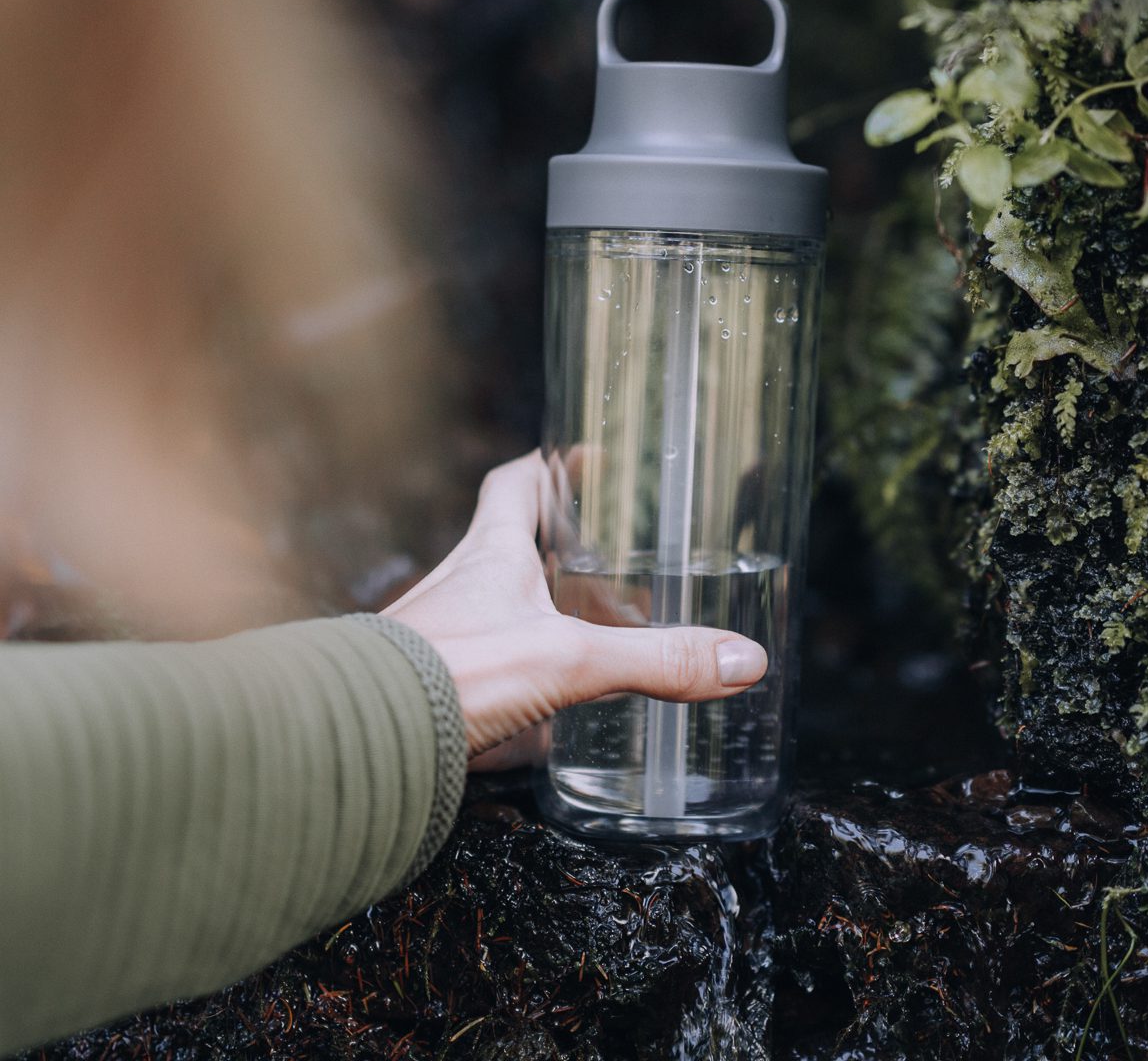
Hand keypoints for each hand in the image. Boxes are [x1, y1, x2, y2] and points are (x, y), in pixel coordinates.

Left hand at [380, 451, 767, 760]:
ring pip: (487, 605)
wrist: (360, 736)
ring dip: (527, 608)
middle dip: (547, 539)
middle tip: (594, 547)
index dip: (550, 467)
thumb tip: (740, 658)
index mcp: (491, 554)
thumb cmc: (452, 674)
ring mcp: (436, 634)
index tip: (581, 458)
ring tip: (575, 625)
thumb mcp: (570, 661)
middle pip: (502, 541)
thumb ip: (655, 661)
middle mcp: (458, 584)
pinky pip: (474, 663)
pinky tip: (533, 702)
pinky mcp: (426, 685)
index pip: (516, 485)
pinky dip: (507, 670)